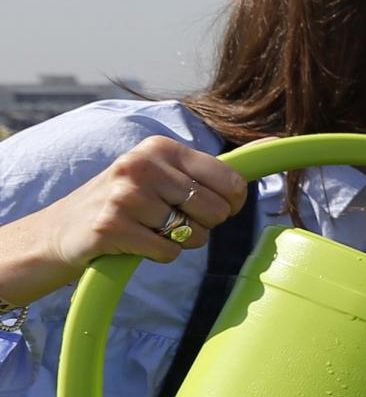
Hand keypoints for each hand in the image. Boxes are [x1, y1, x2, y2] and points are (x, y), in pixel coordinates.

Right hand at [3, 137, 249, 301]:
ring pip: (194, 236)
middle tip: (169, 221)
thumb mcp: (163, 173)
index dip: (229, 205)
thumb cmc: (124, 203)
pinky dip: (157, 255)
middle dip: (202, 226)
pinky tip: (133, 243)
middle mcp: (142, 164)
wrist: (59, 232)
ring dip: (177, 243)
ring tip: (147, 230)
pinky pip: (168, 253)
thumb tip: (275, 141)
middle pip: (217, 212)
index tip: (206, 207)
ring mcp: (125, 194)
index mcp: (161, 147)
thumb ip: (214, 167)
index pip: (232, 182)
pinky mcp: (112, 226)